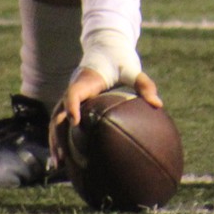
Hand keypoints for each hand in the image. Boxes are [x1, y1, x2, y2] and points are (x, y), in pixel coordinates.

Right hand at [50, 31, 160, 168]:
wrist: (105, 49)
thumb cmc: (119, 60)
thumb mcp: (133, 70)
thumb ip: (144, 84)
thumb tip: (158, 104)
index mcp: (86, 81)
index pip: (74, 93)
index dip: (72, 106)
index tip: (75, 123)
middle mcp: (73, 90)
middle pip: (58, 113)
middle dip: (58, 135)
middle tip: (63, 156)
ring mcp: (69, 98)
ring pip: (56, 121)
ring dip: (55, 141)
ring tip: (59, 164)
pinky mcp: (72, 105)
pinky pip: (61, 123)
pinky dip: (60, 139)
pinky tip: (66, 160)